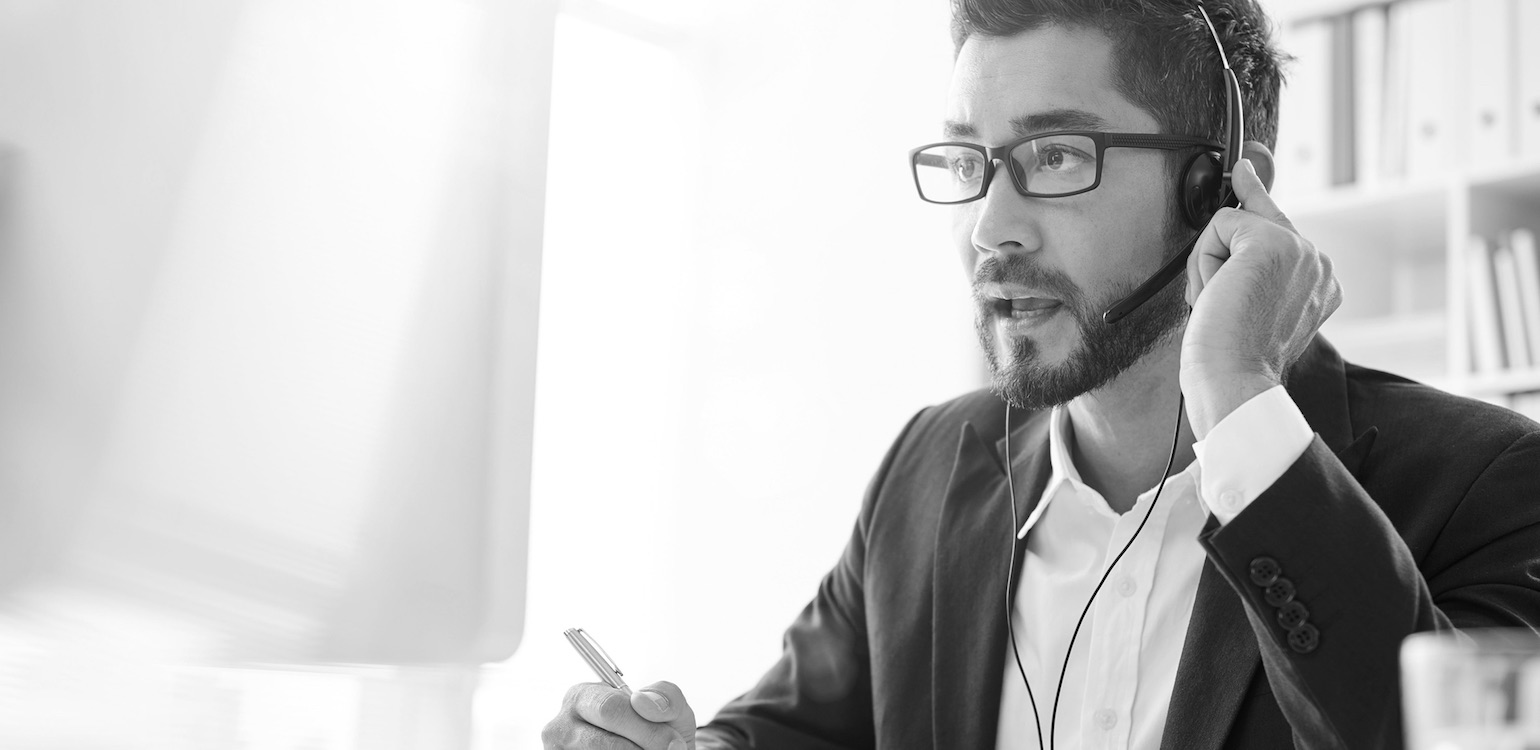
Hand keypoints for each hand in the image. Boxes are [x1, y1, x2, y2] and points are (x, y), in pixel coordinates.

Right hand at [542, 681, 696, 749]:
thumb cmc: (654, 732)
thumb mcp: (667, 708)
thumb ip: (664, 696)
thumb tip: (642, 701)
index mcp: (582, 697)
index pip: (610, 710)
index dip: (647, 730)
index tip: (674, 744)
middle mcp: (561, 726)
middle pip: (601, 742)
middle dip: (643, 748)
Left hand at [1180, 158, 1340, 437]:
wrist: (1234, 383)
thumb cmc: (1231, 358)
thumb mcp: (1243, 303)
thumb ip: (1247, 259)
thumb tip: (1239, 198)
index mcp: (1321, 283)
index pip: (1281, 226)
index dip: (1255, 197)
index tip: (1245, 167)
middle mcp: (1320, 264)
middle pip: (1253, 220)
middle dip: (1217, 257)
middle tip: (1219, 302)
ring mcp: (1301, 250)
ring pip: (1232, 224)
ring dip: (1208, 266)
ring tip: (1221, 307)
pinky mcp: (1273, 242)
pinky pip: (1220, 224)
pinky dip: (1204, 261)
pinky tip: (1217, 294)